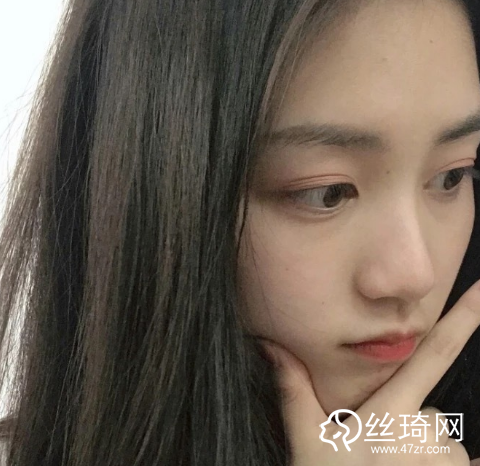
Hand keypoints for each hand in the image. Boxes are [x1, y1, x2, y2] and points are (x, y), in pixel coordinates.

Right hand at [261, 280, 479, 465]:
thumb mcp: (307, 443)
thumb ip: (294, 390)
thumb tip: (269, 344)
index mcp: (390, 415)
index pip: (430, 355)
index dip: (462, 320)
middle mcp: (428, 436)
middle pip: (431, 411)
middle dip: (410, 423)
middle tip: (378, 452)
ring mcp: (445, 461)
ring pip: (443, 439)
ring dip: (423, 450)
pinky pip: (462, 459)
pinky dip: (445, 462)